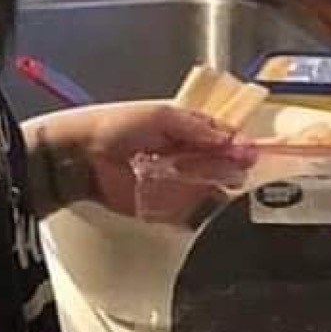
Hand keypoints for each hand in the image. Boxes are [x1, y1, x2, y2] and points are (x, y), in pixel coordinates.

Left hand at [30, 97, 246, 220]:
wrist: (78, 157)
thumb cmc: (118, 125)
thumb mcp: (161, 116)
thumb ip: (196, 127)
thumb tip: (229, 136)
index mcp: (185, 130)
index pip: (220, 137)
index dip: (236, 144)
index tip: (251, 151)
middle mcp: (182, 157)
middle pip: (218, 164)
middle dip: (232, 168)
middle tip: (242, 172)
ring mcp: (172, 184)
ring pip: (206, 190)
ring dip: (220, 191)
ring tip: (229, 190)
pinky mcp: (158, 209)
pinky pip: (185, 214)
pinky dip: (199, 215)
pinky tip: (213, 212)